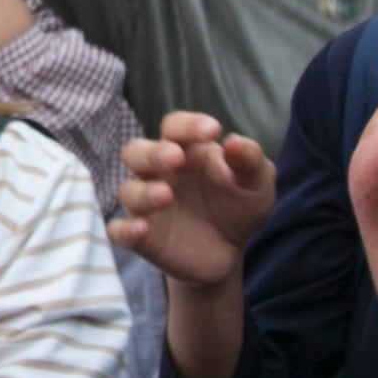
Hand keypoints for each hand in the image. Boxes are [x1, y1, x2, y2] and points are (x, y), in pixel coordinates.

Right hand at [111, 114, 275, 288]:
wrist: (230, 251)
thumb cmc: (239, 206)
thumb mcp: (257, 183)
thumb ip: (250, 160)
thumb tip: (234, 142)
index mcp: (185, 150)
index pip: (175, 127)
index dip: (189, 126)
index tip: (213, 131)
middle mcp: (159, 173)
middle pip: (137, 152)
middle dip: (153, 153)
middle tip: (176, 158)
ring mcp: (147, 205)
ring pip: (128, 190)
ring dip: (143, 192)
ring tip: (166, 196)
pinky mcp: (142, 237)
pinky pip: (120, 230)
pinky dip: (126, 229)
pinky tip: (142, 229)